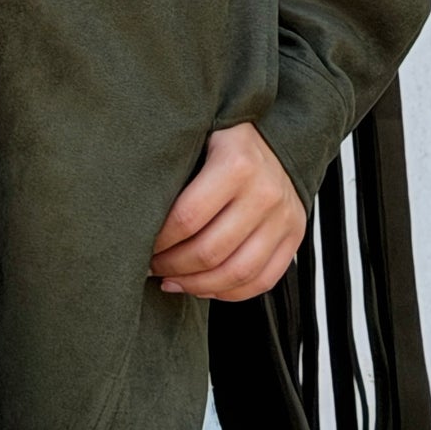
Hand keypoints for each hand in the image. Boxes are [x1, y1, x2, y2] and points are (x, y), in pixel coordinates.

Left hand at [149, 123, 305, 299]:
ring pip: (237, 273)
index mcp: (236, 163)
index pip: (187, 218)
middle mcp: (264, 192)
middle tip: (154, 267)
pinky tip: (206, 287)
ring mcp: (284, 217)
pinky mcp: (295, 236)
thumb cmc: (227, 139)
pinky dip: (231, 293)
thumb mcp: (200, 137)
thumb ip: (176, 172)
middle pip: (210, 251)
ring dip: (198, 286)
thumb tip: (135, 214)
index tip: (143, 245)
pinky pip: (264, 280)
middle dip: (174, 266)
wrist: (277, 136)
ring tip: (175, 281)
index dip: (160, 241)